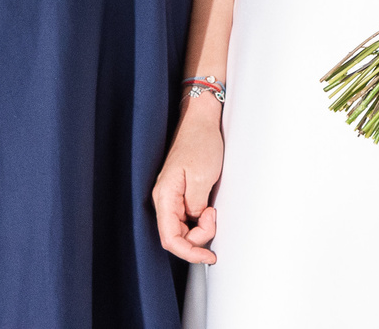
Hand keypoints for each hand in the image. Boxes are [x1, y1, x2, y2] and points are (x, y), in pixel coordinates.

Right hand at [154, 98, 223, 263]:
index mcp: (165, 196)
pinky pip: (187, 219)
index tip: (208, 257)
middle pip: (176, 237)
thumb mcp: (202, 177)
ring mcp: (171, 197)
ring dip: (200, 229)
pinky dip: (199, 221)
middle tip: (214, 218)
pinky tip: (208, 211)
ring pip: (182, 229)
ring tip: (212, 210)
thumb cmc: (200, 142)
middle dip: (198, 238)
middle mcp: (164, 199)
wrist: (200, 120)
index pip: (170, 238)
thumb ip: (195, 206)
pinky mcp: (180, 194)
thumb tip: (195, 222)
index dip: (189, 252)